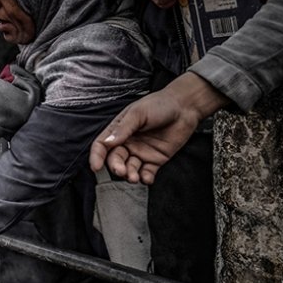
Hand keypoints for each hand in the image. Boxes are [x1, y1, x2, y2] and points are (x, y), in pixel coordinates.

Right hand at [89, 72, 228, 183]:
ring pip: (130, 169)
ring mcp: (141, 152)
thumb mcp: (138, 113)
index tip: (96, 167)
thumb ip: (123, 129)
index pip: (102, 145)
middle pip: (115, 159)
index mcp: (119, 130)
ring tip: (134, 178)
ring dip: (129, 175)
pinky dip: (145, 178)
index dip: (96, 156)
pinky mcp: (156, 160)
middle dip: (116, 167)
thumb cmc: (160, 104)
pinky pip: (147, 173)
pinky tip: (146, 178)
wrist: (185, 107)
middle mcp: (127, 143)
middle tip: (122, 171)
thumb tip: (107, 143)